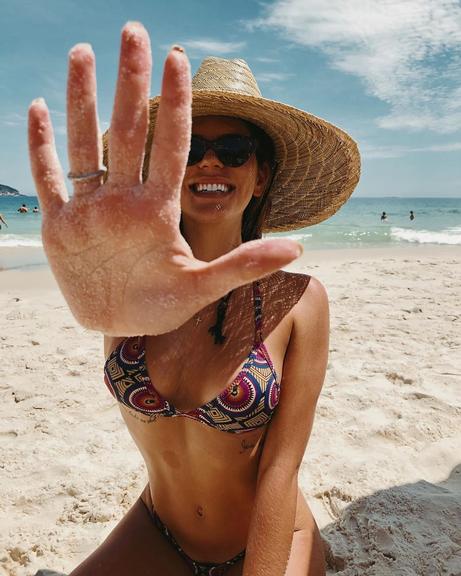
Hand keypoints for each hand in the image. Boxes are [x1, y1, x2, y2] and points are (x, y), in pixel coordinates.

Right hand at [28, 22, 301, 335]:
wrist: (122, 326)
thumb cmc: (163, 306)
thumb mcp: (203, 288)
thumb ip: (243, 266)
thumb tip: (298, 247)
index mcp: (158, 209)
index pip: (171, 144)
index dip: (176, 103)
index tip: (179, 60)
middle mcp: (125, 200)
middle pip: (129, 130)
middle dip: (132, 83)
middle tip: (135, 31)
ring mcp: (90, 210)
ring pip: (85, 144)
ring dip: (82, 100)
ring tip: (83, 52)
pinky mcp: (60, 227)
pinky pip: (49, 179)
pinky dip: (41, 148)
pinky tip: (38, 108)